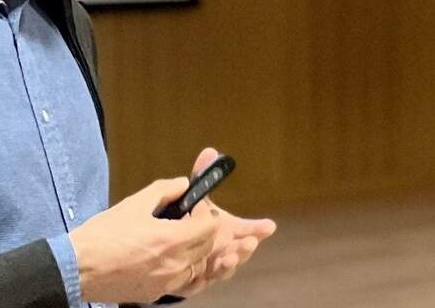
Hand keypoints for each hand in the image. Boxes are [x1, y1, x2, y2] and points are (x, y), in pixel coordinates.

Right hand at [70, 177, 219, 303]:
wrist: (78, 267)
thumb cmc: (102, 236)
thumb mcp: (132, 204)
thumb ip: (163, 190)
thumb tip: (182, 184)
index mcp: (171, 239)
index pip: (210, 226)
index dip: (205, 213)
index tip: (194, 207)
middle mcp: (174, 264)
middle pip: (208, 247)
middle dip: (201, 231)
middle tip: (186, 220)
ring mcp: (167, 283)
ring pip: (197, 267)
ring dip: (193, 252)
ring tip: (174, 240)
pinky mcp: (157, 294)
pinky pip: (182, 283)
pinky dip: (181, 270)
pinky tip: (166, 260)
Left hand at [171, 147, 277, 296]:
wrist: (165, 247)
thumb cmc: (187, 220)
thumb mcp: (195, 198)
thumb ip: (202, 175)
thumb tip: (210, 151)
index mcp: (227, 232)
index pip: (248, 230)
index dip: (259, 228)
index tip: (269, 225)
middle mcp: (223, 250)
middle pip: (239, 252)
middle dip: (246, 248)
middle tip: (249, 241)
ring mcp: (211, 266)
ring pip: (223, 269)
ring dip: (230, 265)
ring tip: (229, 258)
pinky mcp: (194, 280)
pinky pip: (200, 283)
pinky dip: (205, 278)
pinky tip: (204, 272)